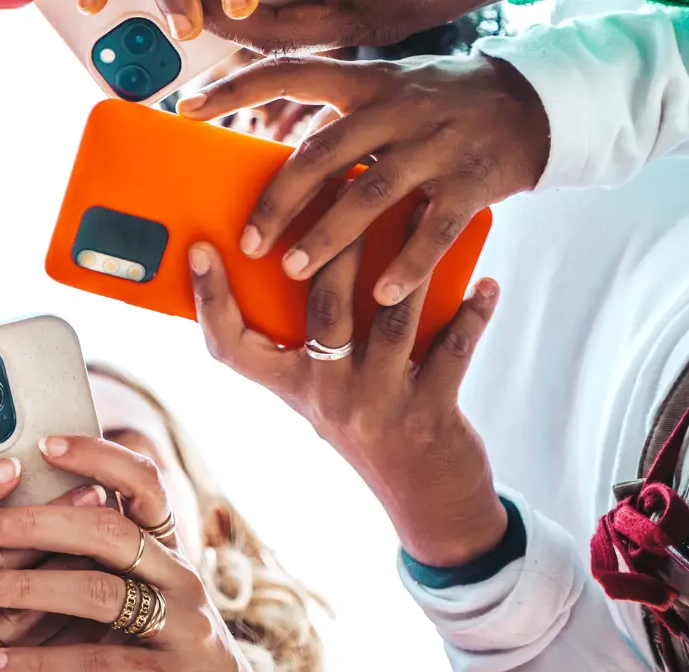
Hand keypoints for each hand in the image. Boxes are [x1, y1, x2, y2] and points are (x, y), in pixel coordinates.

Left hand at [0, 435, 243, 671]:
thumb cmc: (154, 637)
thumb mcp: (137, 586)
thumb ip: (97, 552)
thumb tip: (22, 506)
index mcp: (168, 548)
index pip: (143, 483)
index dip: (98, 456)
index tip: (44, 444)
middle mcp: (180, 578)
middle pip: (110, 531)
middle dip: (38, 523)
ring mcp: (181, 626)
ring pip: (98, 593)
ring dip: (27, 587)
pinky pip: (94, 660)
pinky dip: (38, 660)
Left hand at [178, 53, 547, 306]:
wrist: (534, 104)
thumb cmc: (440, 105)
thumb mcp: (389, 90)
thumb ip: (339, 119)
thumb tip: (268, 159)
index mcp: (365, 81)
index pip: (289, 70)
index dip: (236, 86)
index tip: (186, 106)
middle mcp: (396, 107)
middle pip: (324, 152)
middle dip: (281, 200)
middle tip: (248, 240)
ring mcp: (436, 145)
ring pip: (373, 193)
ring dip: (331, 236)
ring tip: (294, 270)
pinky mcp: (473, 183)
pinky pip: (434, 229)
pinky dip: (407, 265)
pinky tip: (381, 296)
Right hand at [191, 239, 509, 569]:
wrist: (427, 503)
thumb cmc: (370, 427)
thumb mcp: (324, 391)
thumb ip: (311, 336)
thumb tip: (311, 251)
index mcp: (291, 386)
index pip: (230, 345)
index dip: (210, 300)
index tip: (200, 248)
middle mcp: (326, 395)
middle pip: (322, 306)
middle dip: (335, 242)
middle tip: (347, 184)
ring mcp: (377, 404)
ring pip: (390, 318)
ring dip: (411, 261)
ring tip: (424, 210)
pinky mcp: (429, 413)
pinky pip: (452, 350)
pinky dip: (472, 313)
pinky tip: (487, 282)